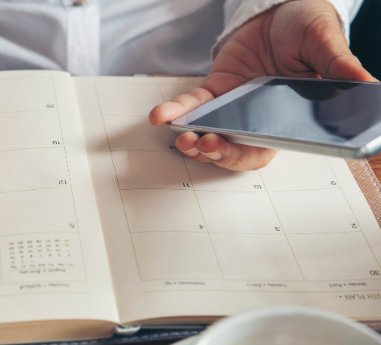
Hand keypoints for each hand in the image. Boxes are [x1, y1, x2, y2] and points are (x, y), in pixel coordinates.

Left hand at [149, 0, 374, 170]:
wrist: (281, 9)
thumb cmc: (308, 28)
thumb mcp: (325, 43)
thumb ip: (339, 66)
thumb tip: (367, 86)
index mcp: (287, 118)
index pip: (266, 147)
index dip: (246, 154)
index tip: (229, 151)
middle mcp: (256, 119)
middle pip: (233, 148)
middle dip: (217, 152)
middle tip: (204, 145)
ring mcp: (232, 107)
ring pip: (209, 133)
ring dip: (193, 140)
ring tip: (183, 138)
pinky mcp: (214, 91)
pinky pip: (192, 105)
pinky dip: (176, 111)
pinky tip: (161, 115)